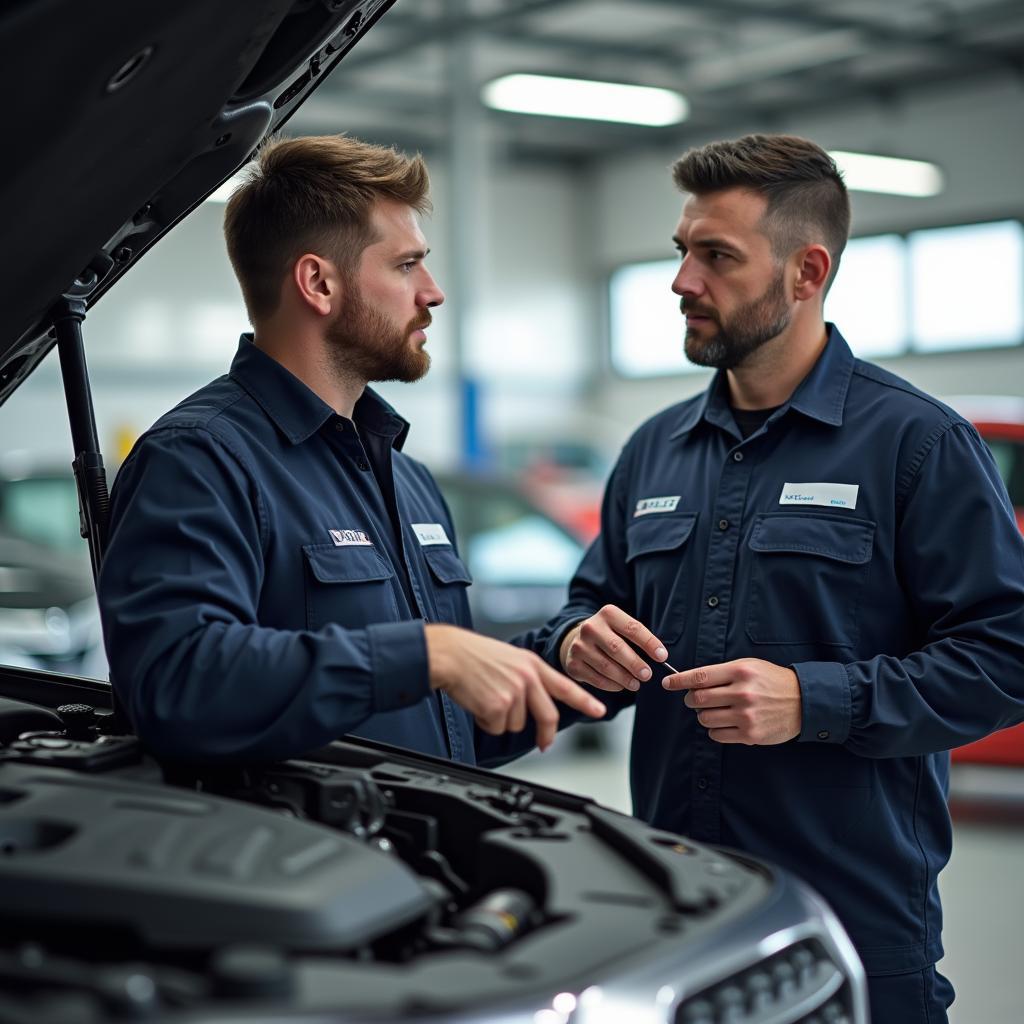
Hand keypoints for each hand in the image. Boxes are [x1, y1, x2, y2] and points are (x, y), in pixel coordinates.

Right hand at [425, 625, 605, 750]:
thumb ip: (528, 678)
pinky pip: (497, 727)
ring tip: (486, 698)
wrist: (449, 654)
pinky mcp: (498, 706)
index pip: (565, 686)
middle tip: (545, 744)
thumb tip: (536, 705)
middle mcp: (527, 678)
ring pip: (517, 725)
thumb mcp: (510, 659)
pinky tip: (477, 702)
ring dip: (501, 720)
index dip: (584, 701)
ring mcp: (514, 692)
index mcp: (532, 664)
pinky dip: (486, 721)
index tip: (600, 711)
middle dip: (546, 734)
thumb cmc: (474, 656)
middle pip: (548, 716)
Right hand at [559, 604, 668, 692]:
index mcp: (607, 614)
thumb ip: (638, 639)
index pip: (632, 628)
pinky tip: (620, 686)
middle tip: (648, 675)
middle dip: (635, 663)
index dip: (649, 643)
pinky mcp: (573, 664)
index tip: (662, 656)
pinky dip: (612, 685)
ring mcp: (579, 646)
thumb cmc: (608, 636)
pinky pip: (596, 679)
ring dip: (624, 678)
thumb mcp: (620, 628)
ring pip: (606, 666)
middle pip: (617, 648)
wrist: (576, 641)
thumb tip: (660, 657)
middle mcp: (590, 627)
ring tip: (636, 684)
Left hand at [663, 658, 801, 744]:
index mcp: (740, 672)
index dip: (679, 681)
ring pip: (705, 718)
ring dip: (703, 715)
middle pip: (698, 699)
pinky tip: (725, 723)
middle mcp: (742, 693)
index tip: (667, 683)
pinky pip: (717, 735)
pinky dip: (715, 729)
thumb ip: (722, 672)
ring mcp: (746, 716)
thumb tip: (691, 680)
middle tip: (694, 700)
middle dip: (690, 700)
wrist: (803, 701)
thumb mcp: (749, 666)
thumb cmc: (771, 681)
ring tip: (714, 711)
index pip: (700, 677)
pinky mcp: (750, 735)